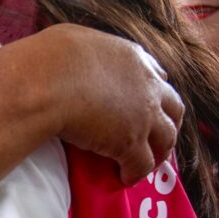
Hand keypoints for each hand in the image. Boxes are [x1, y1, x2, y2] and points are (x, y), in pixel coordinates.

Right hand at [46, 25, 183, 184]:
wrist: (45, 82)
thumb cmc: (48, 57)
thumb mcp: (74, 40)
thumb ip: (89, 51)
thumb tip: (77, 55)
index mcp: (132, 57)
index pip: (157, 75)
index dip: (153, 92)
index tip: (147, 102)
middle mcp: (147, 85)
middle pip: (173, 108)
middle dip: (169, 122)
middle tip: (158, 135)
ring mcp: (144, 115)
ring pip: (167, 139)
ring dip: (159, 152)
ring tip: (148, 162)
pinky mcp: (131, 143)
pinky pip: (142, 164)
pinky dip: (135, 173)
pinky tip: (124, 177)